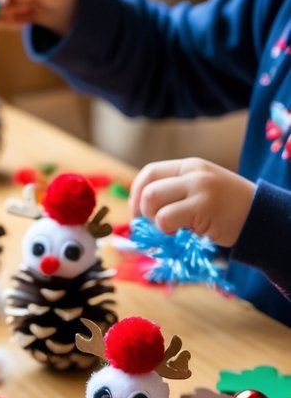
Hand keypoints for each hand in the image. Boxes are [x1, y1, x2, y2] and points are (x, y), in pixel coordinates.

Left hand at [129, 158, 254, 246]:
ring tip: (172, 228)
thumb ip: (177, 191)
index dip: (137, 193)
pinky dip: (166, 229)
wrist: (261, 216)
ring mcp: (199, 188)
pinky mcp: (203, 207)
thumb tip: (142, 210)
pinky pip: (166, 218)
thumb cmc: (228, 208)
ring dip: (155, 220)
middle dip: (143, 210)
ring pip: (152, 200)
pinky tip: (184, 232)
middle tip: (155, 225)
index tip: (138, 212)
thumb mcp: (202, 189)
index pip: (150, 172)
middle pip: (148, 188)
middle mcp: (193, 172)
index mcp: (190, 166)